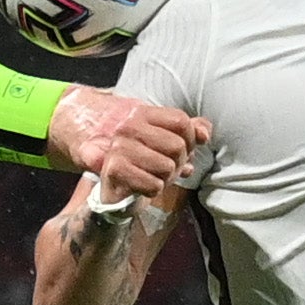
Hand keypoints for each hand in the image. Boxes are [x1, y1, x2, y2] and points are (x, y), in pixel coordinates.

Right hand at [44, 85, 211, 203]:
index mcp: (144, 113)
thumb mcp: (161, 138)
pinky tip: (142, 187)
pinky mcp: (113, 169)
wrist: (99, 174)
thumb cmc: (136, 155)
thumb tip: (205, 133)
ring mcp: (120, 147)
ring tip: (152, 177)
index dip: (189, 141)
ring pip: (168, 167)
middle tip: (164, 168)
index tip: (180, 150)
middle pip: (178, 147)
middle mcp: (130, 126)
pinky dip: (153, 190)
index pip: (183, 123)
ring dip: (165, 179)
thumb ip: (187, 131)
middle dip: (176, 163)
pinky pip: (154, 184)